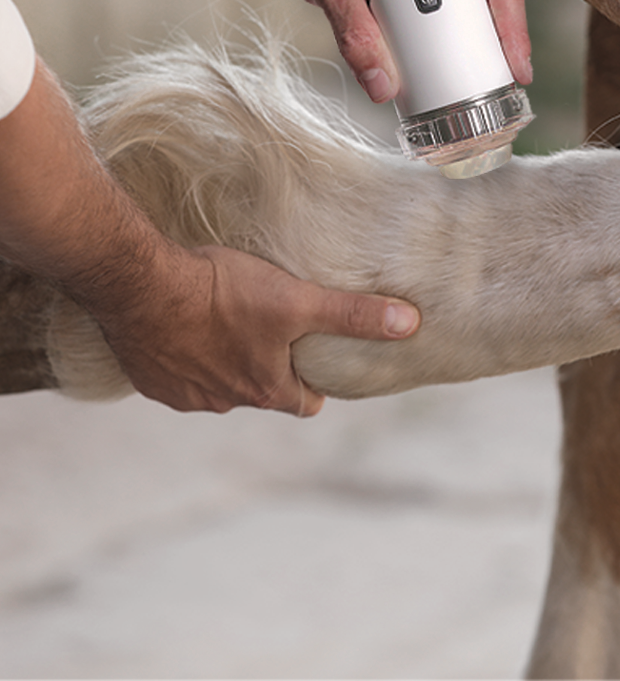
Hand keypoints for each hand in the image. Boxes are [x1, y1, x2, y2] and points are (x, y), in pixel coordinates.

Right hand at [0, 59, 418, 415]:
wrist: (141, 284)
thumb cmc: (221, 292)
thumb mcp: (297, 299)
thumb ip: (353, 316)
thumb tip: (409, 325)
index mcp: (265, 388)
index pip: (305, 403)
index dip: (314, 384)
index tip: (316, 361)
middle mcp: (225, 401)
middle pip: (263, 392)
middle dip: (271, 368)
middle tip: (274, 332)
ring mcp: (185, 394)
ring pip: (220, 385)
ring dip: (227, 362)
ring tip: (230, 322)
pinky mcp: (151, 381)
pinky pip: (180, 376)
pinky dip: (188, 358)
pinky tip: (188, 326)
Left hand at [241, 0, 532, 101]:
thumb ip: (351, 27)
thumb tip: (380, 84)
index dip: (508, 23)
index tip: (513, 62)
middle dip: (507, 43)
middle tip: (507, 84)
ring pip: (478, 9)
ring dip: (486, 49)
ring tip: (487, 86)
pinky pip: (453, 19)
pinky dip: (460, 50)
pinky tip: (455, 74)